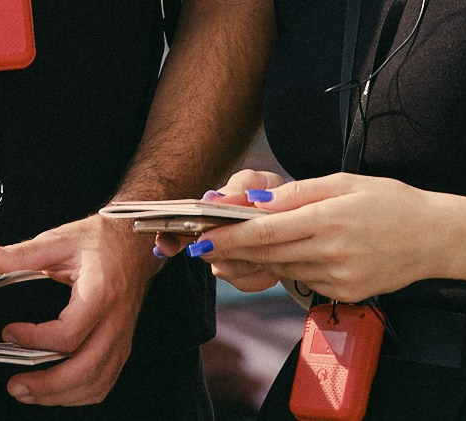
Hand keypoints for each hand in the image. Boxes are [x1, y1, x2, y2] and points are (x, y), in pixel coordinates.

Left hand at [0, 211, 156, 405]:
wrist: (135, 243)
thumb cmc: (102, 241)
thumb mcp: (60, 240)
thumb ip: (22, 253)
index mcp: (101, 293)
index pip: (69, 333)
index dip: (35, 339)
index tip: (9, 332)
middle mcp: (116, 320)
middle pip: (86, 368)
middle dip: (48, 385)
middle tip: (16, 385)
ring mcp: (122, 336)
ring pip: (97, 381)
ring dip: (61, 395)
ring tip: (29, 392)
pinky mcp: (122, 345)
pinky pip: (104, 381)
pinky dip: (79, 393)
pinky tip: (57, 390)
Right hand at [150, 169, 285, 275]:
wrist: (299, 213)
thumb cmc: (271, 194)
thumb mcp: (258, 182)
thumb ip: (239, 187)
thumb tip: (213, 198)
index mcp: (208, 217)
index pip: (179, 231)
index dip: (169, 239)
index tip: (166, 244)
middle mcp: (213, 242)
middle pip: (206, 254)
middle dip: (224, 248)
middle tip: (243, 238)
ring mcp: (230, 262)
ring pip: (226, 271)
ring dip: (247, 260)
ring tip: (267, 246)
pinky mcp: (250, 278)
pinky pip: (249, 282)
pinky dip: (263, 273)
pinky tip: (275, 262)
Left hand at [189, 172, 436, 301]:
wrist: (433, 237)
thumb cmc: (390, 201)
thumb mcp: (345, 182)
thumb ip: (298, 192)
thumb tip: (257, 202)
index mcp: (330, 219)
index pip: (267, 231)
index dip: (230, 236)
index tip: (204, 236)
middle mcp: (332, 253)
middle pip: (268, 253)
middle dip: (232, 250)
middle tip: (203, 245)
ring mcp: (339, 278)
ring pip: (283, 268)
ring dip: (257, 258)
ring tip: (233, 248)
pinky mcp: (345, 293)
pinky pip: (305, 279)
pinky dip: (289, 266)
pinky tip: (284, 254)